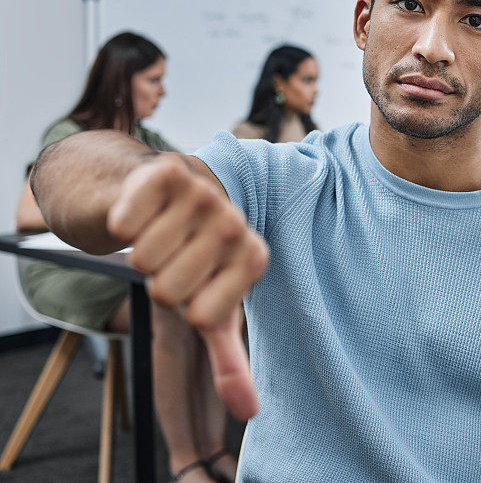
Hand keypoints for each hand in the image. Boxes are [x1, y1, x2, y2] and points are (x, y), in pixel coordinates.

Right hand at [107, 154, 268, 419]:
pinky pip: (126, 221)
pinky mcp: (168, 172)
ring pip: (143, 258)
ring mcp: (205, 194)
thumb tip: (248, 412)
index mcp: (254, 259)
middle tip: (174, 259)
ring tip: (161, 234)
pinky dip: (123, 221)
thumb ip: (231, 360)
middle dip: (159, 281)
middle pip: (167, 289)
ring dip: (140, 252)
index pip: (202, 316)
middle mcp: (235, 223)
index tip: (197, 286)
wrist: (167, 199)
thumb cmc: (194, 262)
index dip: (186, 308)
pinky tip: (144, 209)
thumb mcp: (214, 311)